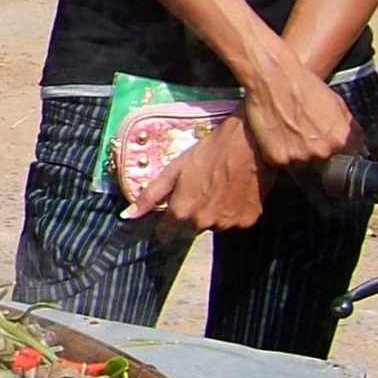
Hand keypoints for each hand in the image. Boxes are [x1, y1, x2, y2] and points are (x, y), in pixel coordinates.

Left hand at [132, 113, 269, 232]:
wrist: (250, 143)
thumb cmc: (209, 152)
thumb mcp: (174, 169)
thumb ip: (150, 196)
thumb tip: (127, 216)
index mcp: (182, 211)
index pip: (166, 234)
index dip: (165, 225)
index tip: (169, 214)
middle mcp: (204, 223)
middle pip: (190, 230)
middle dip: (190, 216)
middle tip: (199, 191)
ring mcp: (228, 223)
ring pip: (213, 226)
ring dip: (212, 215)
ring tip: (218, 189)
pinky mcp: (248, 220)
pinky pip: (234, 222)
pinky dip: (232, 212)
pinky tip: (234, 193)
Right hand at [238, 59, 357, 170]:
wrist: (274, 78)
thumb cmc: (306, 86)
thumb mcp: (338, 105)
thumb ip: (352, 132)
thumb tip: (362, 151)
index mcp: (341, 141)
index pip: (348, 163)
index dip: (339, 155)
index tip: (330, 148)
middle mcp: (322, 153)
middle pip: (323, 168)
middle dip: (317, 155)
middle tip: (305, 135)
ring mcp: (299, 158)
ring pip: (301, 166)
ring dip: (297, 155)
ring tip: (289, 132)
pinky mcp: (277, 159)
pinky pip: (282, 163)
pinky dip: (279, 153)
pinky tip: (277, 135)